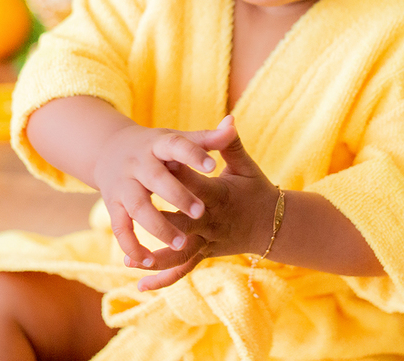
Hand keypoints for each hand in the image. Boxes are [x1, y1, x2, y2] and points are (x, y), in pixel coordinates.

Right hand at [92, 122, 233, 268]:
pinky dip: (131, 245)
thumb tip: (232, 124)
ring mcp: (123, 185)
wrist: (108, 149)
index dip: (193, 154)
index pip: (176, 145)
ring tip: (183, 243)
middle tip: (201, 212)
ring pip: (137, 207)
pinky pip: (120, 228)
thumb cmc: (156, 147)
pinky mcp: (113, 205)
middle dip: (177, 195)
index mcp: (158, 144)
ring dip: (158, 226)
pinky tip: (148, 261)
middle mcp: (138, 163)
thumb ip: (207, 138)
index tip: (213, 165)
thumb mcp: (178, 138)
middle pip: (156, 178)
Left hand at [130, 115, 279, 291]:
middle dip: (163, 219)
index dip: (177, 173)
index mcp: (219, 195)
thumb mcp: (245, 166)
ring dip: (156, 258)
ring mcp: (207, 241)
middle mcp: (211, 221)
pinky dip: (162, 279)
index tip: (156, 164)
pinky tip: (140, 285)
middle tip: (137, 213)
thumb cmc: (255, 190)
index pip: (195, 183)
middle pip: (184, 220)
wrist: (272, 225)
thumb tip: (229, 119)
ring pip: (181, 254)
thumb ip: (229, 144)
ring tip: (130, 260)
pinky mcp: (204, 253)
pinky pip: (183, 270)